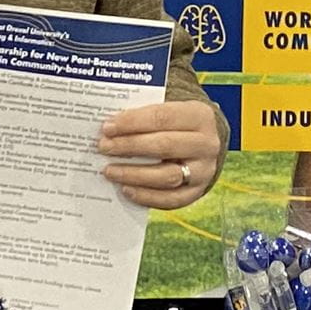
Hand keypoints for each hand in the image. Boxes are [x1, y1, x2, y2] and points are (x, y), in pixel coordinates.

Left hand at [99, 99, 225, 209]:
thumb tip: (109, 126)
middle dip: (129, 146)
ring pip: (167, 176)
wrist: (202, 144)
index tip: (107, 127)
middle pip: (164, 146)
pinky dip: (146, 196)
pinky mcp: (197, 192)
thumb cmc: (175, 124)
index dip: (132, 122)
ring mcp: (204, 171)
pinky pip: (171, 199)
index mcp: (199, 116)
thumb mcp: (168, 110)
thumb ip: (143, 115)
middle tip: (104, 147)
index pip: (163, 117)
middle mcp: (206, 144)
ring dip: (134, 174)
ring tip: (109, 170)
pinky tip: (125, 189)